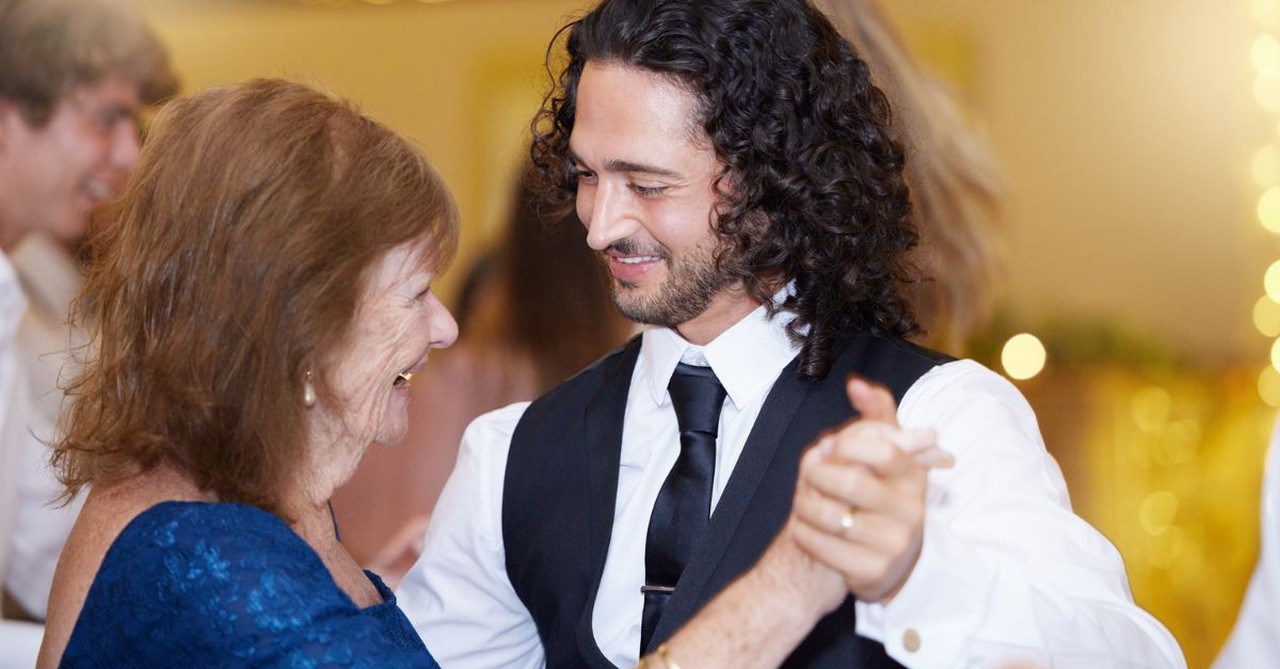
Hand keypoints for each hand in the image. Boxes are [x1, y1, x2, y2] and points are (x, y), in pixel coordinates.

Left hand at [790, 377, 953, 602]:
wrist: (886, 562)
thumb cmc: (881, 495)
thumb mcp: (887, 456)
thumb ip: (876, 416)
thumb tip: (856, 384)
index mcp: (914, 477)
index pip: (884, 450)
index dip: (847, 444)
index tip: (826, 446)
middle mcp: (910, 511)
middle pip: (851, 481)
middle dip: (817, 473)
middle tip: (807, 473)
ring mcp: (893, 544)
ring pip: (831, 514)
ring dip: (804, 502)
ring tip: (802, 499)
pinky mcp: (872, 572)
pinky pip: (822, 546)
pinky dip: (803, 531)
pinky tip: (804, 526)